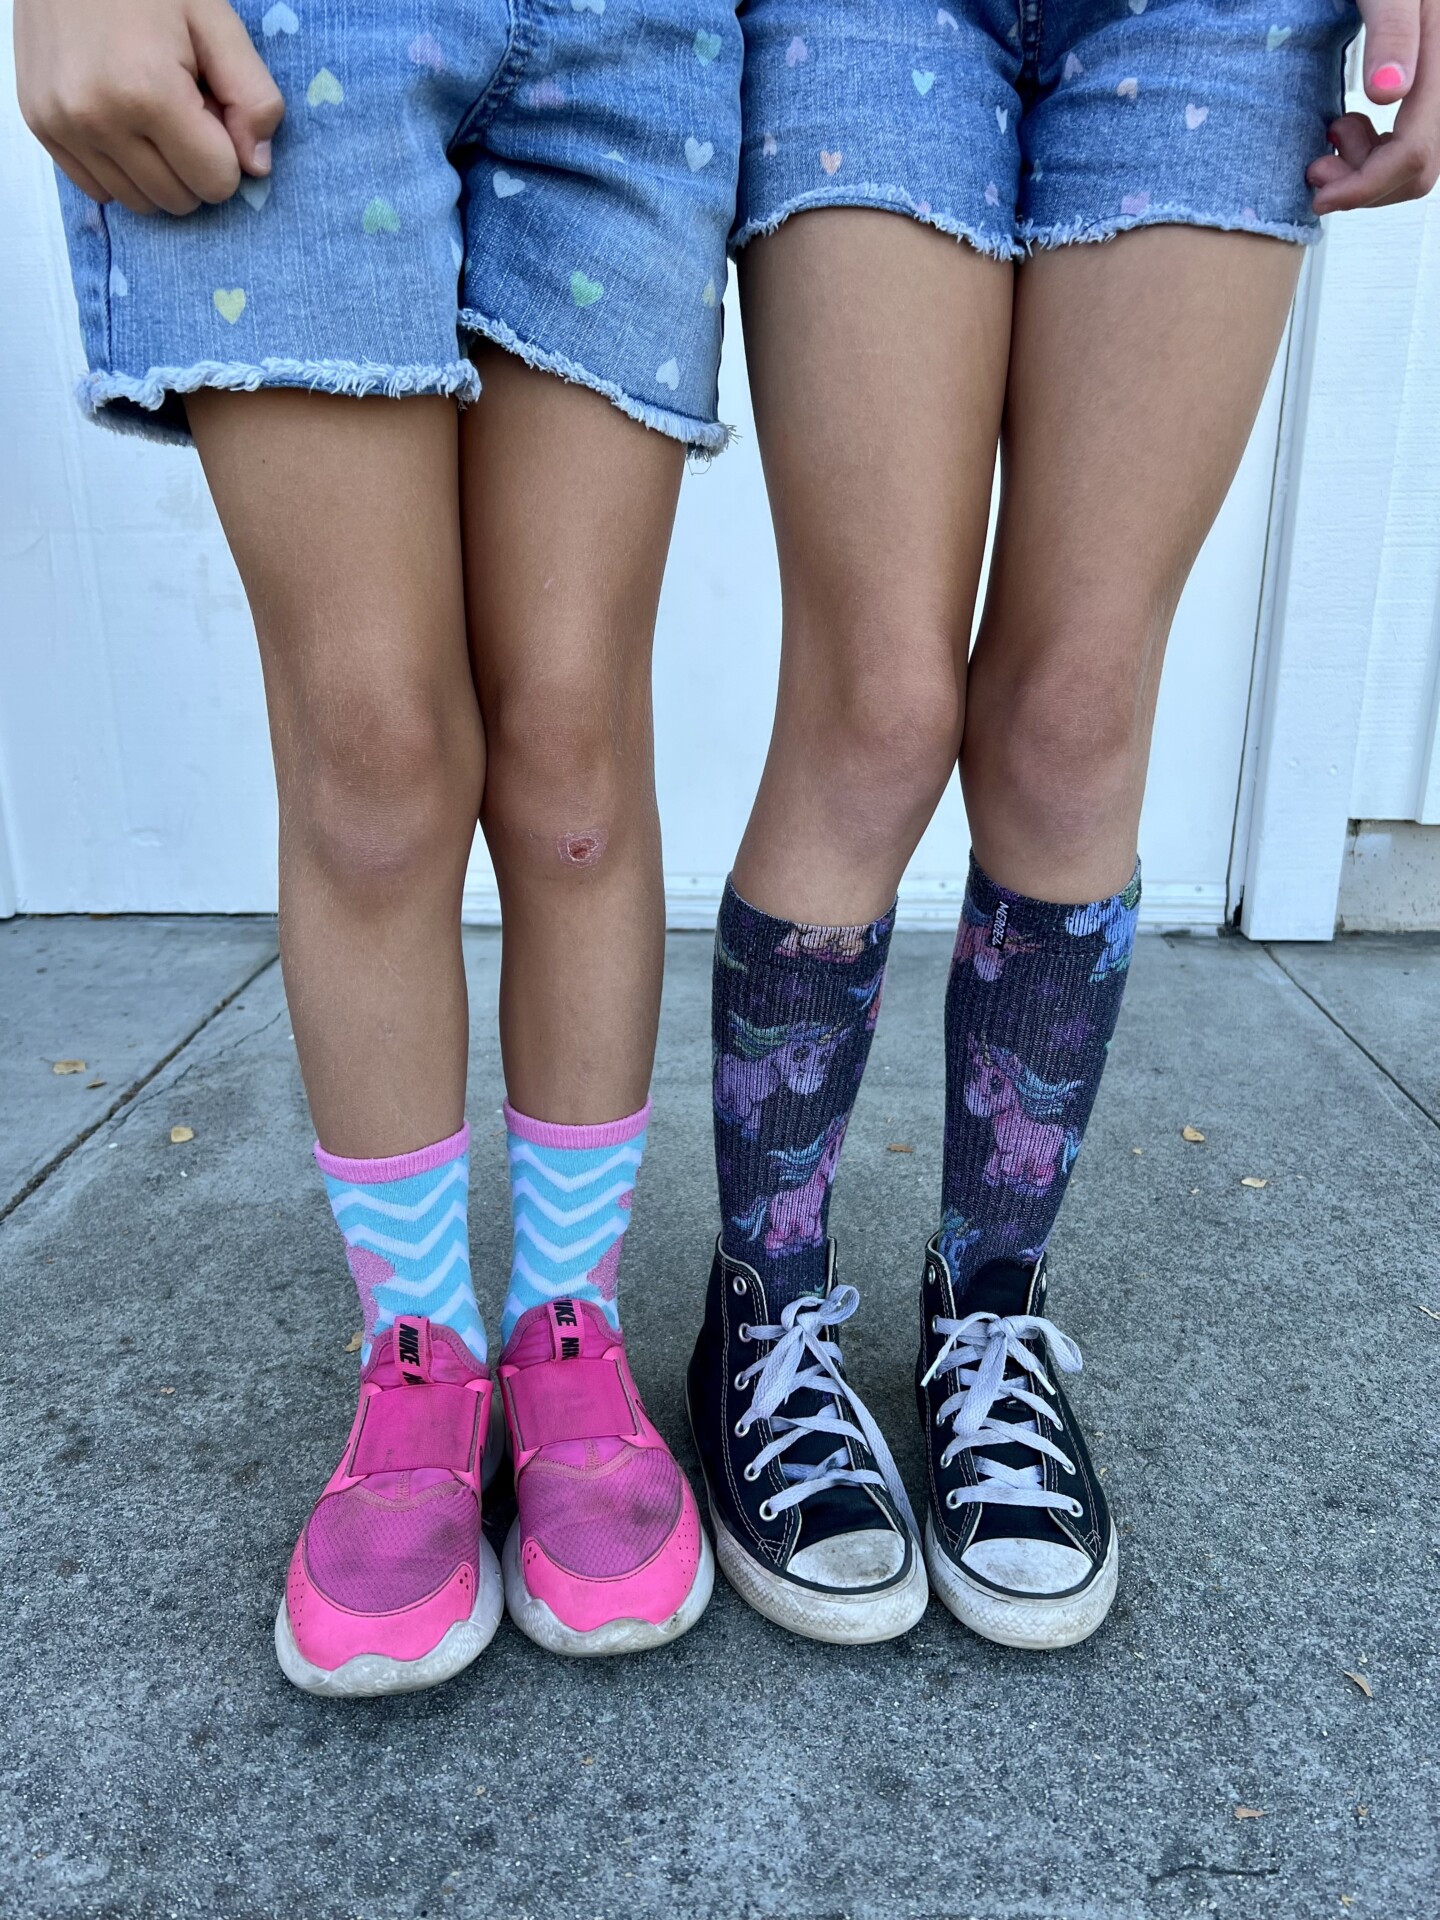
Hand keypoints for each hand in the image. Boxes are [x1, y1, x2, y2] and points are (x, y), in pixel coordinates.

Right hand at [15, 0, 283, 215]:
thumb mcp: (214, 22)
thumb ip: (252, 96)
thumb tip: (258, 168)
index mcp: (147, 93)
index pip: (216, 183)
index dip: (228, 153)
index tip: (212, 110)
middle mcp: (98, 119)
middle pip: (179, 200)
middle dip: (195, 165)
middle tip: (182, 107)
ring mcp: (62, 126)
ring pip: (141, 203)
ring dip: (159, 172)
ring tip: (150, 111)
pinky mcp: (40, 126)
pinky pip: (100, 190)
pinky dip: (122, 169)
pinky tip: (121, 121)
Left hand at [1307, 0, 1438, 209]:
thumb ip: (1391, 28)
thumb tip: (1387, 93)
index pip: (1414, 155)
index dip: (1366, 187)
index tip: (1319, 192)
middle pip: (1418, 172)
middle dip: (1363, 183)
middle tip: (1318, 163)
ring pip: (1415, 166)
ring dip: (1366, 170)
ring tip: (1334, 132)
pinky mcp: (1428, 97)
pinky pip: (1410, 147)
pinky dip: (1374, 155)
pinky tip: (1349, 127)